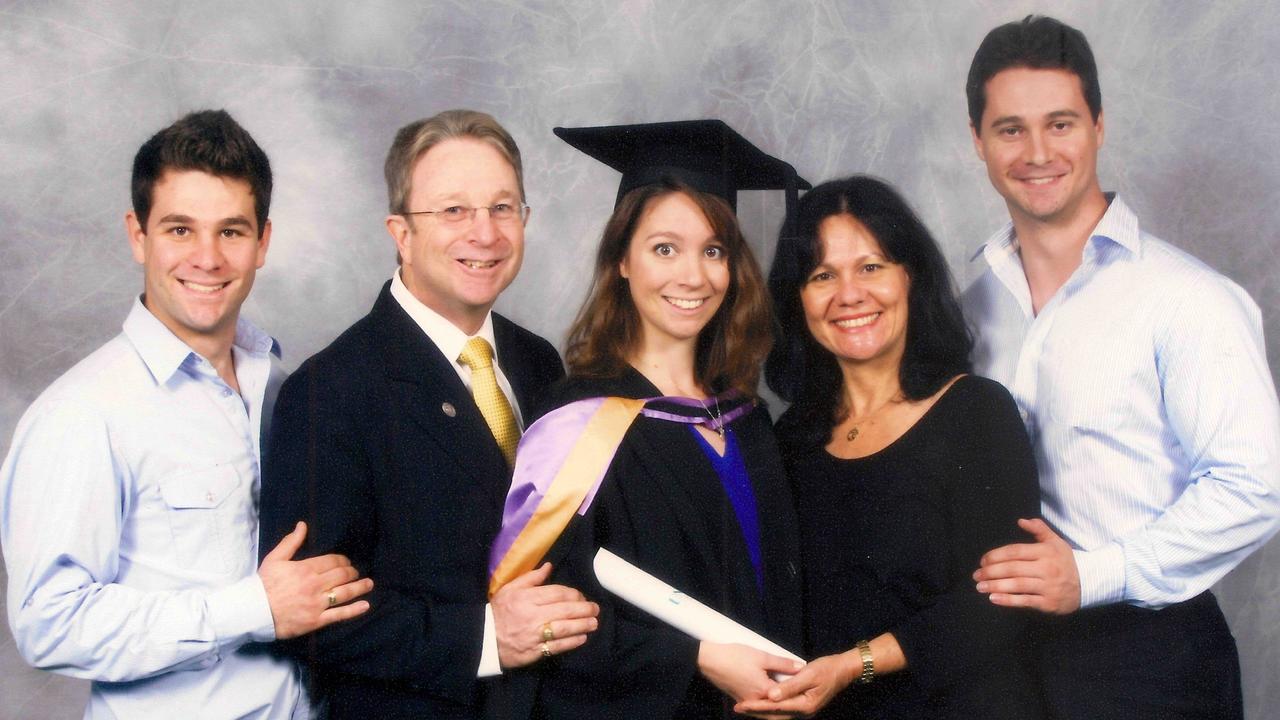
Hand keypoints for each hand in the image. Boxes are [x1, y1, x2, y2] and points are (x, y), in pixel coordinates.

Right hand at [259, 521, 373, 638]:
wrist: (253, 612)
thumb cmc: (263, 584)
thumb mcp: (275, 559)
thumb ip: (291, 542)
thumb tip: (303, 525)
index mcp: (306, 569)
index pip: (333, 561)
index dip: (343, 561)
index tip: (346, 562)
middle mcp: (315, 585)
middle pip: (342, 575)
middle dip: (352, 572)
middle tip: (356, 572)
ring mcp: (317, 603)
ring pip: (345, 593)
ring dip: (360, 587)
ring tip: (369, 584)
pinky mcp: (316, 620)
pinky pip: (339, 615)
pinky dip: (354, 610)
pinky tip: (365, 606)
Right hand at [491, 562, 598, 667]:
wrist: (483, 639)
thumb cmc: (498, 611)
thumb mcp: (510, 588)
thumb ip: (531, 577)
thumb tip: (549, 566)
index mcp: (527, 598)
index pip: (557, 593)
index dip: (573, 594)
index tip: (581, 596)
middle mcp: (533, 615)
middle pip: (565, 610)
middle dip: (584, 609)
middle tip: (595, 609)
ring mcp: (534, 634)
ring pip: (564, 628)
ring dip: (582, 625)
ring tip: (594, 623)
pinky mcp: (534, 651)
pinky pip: (557, 646)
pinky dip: (572, 642)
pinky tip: (582, 638)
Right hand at [696, 641, 804, 707]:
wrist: (709, 660)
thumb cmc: (734, 656)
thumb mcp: (762, 656)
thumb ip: (783, 663)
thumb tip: (801, 666)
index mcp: (764, 692)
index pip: (787, 697)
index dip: (798, 691)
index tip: (808, 687)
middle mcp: (755, 702)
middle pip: (778, 712)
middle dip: (790, 707)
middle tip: (800, 697)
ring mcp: (746, 703)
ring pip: (767, 713)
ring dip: (777, 708)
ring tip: (788, 699)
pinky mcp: (739, 700)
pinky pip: (757, 709)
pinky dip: (766, 708)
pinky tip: (770, 697)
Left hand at [734, 651, 855, 717]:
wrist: (844, 670)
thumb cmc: (827, 669)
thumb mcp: (808, 675)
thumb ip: (790, 686)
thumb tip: (772, 696)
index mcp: (804, 705)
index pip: (775, 707)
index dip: (756, 706)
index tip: (741, 705)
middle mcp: (804, 711)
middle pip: (775, 714)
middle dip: (756, 711)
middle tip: (738, 707)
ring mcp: (804, 708)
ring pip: (778, 712)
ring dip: (763, 710)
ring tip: (746, 706)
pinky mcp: (803, 704)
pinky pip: (784, 708)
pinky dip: (771, 706)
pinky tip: (763, 702)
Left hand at [974, 517, 1080, 613]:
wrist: (1089, 583)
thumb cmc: (1066, 561)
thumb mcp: (1056, 542)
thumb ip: (1039, 529)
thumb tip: (1021, 520)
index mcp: (1046, 552)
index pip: (1015, 552)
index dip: (996, 555)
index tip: (983, 561)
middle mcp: (1047, 569)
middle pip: (1013, 569)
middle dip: (991, 571)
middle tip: (976, 575)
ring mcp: (1048, 587)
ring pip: (1017, 585)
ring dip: (995, 586)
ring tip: (980, 587)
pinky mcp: (1049, 603)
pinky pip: (1025, 601)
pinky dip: (1008, 600)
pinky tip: (994, 598)